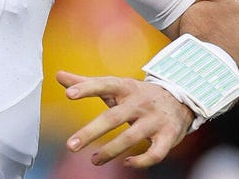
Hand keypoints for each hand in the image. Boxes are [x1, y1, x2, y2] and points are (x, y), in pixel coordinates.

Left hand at [57, 70, 194, 168]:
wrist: (180, 100)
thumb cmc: (138, 95)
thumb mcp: (115, 86)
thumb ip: (86, 83)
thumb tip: (59, 75)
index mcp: (125, 87)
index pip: (104, 84)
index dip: (86, 88)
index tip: (68, 94)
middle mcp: (139, 102)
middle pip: (113, 117)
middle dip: (91, 132)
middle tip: (71, 146)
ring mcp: (155, 120)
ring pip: (131, 137)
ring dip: (110, 150)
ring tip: (94, 160)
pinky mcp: (168, 136)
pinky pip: (156, 153)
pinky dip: (142, 161)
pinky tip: (126, 163)